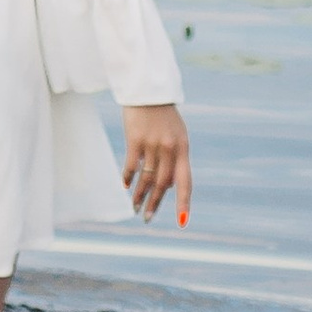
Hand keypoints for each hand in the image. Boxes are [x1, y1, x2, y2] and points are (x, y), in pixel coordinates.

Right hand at [122, 103, 189, 225]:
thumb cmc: (164, 114)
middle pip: (163, 184)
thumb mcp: (177, 135)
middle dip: (155, 203)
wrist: (149, 90)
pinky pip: (131, 165)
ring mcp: (152, 144)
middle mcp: (170, 149)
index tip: (182, 221)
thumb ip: (175, 158)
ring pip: (146, 177)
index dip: (184, 202)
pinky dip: (128, 177)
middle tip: (147, 217)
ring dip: (140, 194)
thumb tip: (169, 184)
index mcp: (183, 149)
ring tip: (134, 207)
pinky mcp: (135, 139)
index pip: (186, 182)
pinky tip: (125, 185)